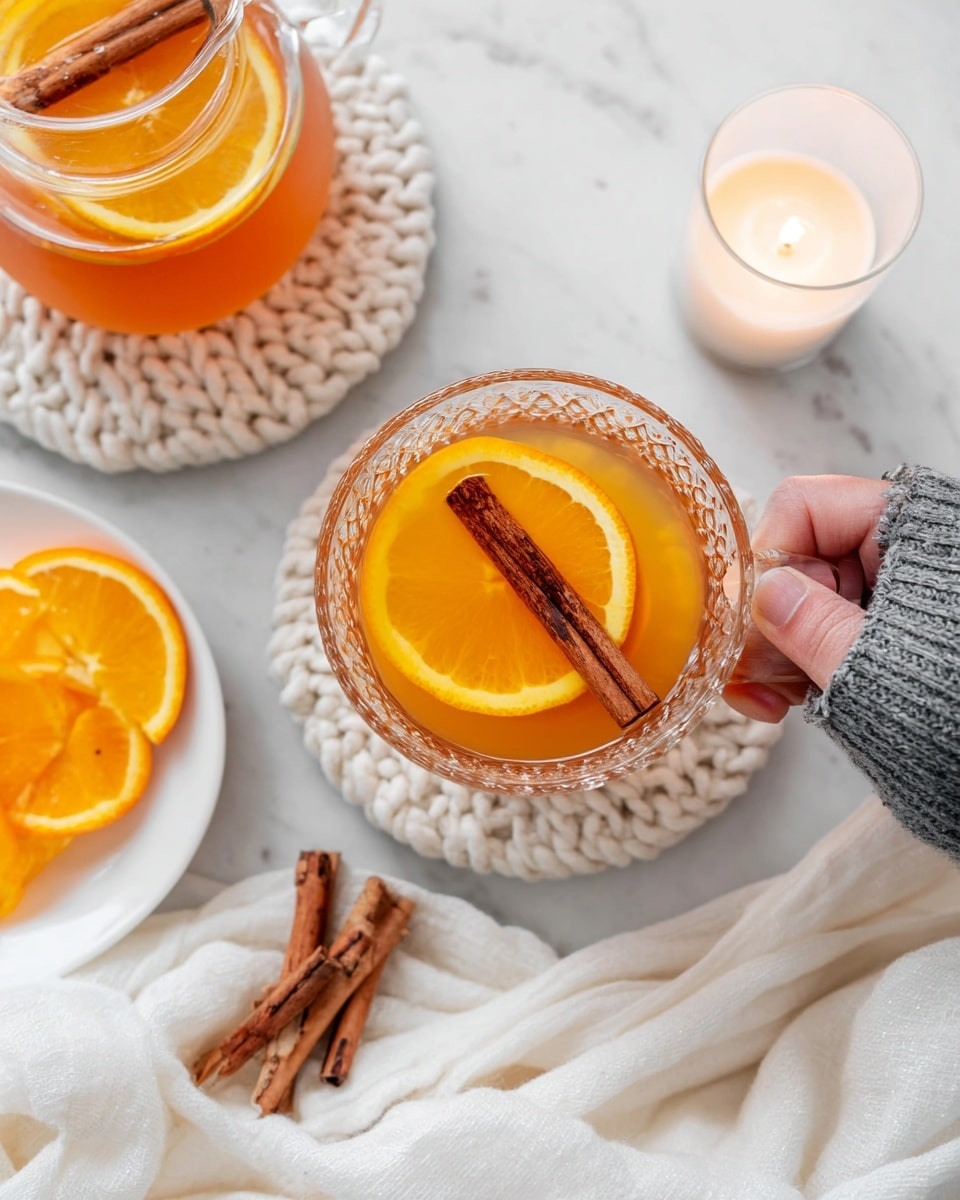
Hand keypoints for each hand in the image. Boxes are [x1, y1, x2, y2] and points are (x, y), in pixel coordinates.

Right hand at [724, 475, 889, 723]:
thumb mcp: (885, 664)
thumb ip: (818, 627)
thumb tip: (764, 593)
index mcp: (906, 527)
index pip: (805, 507)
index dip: (768, 556)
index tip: (750, 614)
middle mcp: (889, 552)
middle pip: (792, 559)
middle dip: (762, 621)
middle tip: (748, 676)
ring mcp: (879, 595)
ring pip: (794, 604)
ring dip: (770, 654)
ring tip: (771, 702)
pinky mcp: (872, 636)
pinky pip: (812, 636)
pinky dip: (792, 669)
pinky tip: (783, 703)